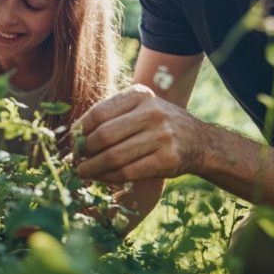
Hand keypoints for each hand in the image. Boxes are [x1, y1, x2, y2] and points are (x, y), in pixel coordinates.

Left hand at [76, 84, 205, 182]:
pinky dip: (109, 177)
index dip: (80, 130)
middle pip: (104, 135)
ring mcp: (162, 136)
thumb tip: (75, 135)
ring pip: (114, 156)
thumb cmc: (159, 125)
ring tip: (82, 172)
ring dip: (92, 168)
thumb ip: (113, 116)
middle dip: (85, 151)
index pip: (99, 112)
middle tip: (75, 160)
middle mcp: (152, 112)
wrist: (200, 142)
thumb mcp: (140, 108)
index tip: (73, 141)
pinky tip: (100, 178)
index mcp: (140, 95)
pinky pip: (128, 172)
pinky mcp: (167, 160)